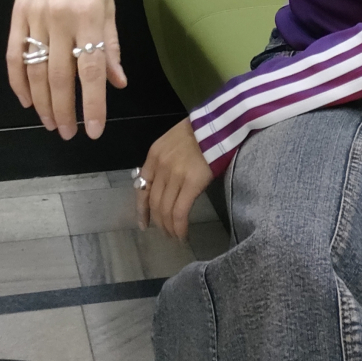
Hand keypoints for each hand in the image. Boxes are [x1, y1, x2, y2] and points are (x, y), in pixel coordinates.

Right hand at [6, 0, 126, 139]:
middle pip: (59, 77)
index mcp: (89, 15)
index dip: (92, 104)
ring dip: (42, 103)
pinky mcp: (16, 14)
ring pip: (35, 71)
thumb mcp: (110, 3)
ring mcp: (34, 17)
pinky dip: (18, 82)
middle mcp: (60, 18)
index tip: (93, 130)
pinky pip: (13, 55)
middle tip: (69, 133)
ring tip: (51, 123)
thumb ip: (111, 45)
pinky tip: (26, 100)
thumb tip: (117, 82)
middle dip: (64, 111)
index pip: (90, 70)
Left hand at [135, 118, 213, 240]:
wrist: (219, 124)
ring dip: (168, 227)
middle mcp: (160, 166)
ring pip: (165, 210)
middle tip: (164, 233)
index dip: (142, 208)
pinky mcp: (191, 183)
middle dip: (157, 221)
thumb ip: (166, 161)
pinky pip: (180, 212)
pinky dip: (179, 227)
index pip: (142, 187)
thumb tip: (168, 183)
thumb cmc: (201, 131)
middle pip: (154, 202)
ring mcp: (175, 175)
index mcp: (154, 155)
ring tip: (174, 236)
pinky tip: (182, 235)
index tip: (144, 222)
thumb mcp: (174, 141)